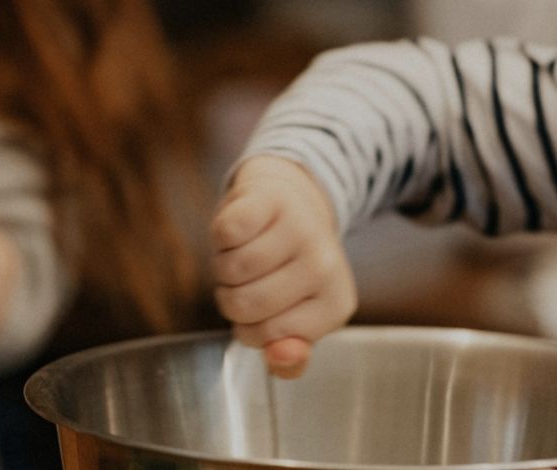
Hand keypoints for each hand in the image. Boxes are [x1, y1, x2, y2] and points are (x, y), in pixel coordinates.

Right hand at [209, 155, 355, 378]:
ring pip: (230, 270)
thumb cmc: (288, 272)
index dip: (248, 328)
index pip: (264, 337)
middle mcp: (325, 266)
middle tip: (250, 280)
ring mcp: (301, 229)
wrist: (290, 205)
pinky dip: (221, 237)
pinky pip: (224, 234)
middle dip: (231, 297)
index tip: (265, 308)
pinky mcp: (272, 199)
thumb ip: (289, 358)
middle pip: (243, 304)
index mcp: (336, 305)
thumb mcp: (296, 321)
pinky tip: (240, 231)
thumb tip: (279, 356)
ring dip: (223, 266)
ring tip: (244, 254)